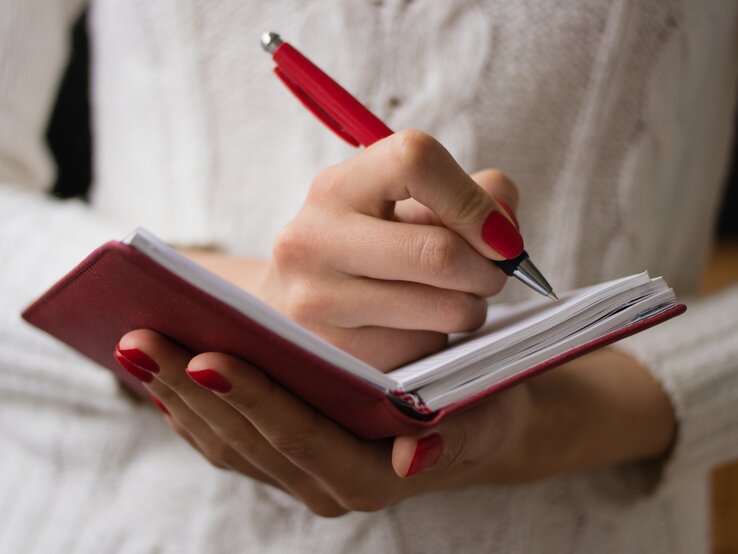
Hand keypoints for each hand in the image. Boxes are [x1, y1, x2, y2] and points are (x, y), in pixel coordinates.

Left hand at [114, 330, 675, 516]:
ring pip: (228, 444)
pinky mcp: (288, 452)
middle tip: (141, 341)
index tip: (208, 358)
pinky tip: (163, 374)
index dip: (257, 401)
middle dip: (191, 393)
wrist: (479, 416)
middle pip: (250, 442)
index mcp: (377, 474)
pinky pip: (228, 440)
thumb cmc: (486, 397)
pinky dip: (191, 409)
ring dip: (176, 398)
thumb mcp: (489, 410)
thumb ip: (462, 433)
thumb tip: (416, 455)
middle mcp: (333, 485)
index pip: (304, 439)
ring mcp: (305, 473)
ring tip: (136, 348)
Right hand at [254, 130, 521, 370]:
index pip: (416, 161)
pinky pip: (425, 350)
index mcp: (336, 188)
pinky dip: (437, 341)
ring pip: (444, 309)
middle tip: (491, 275)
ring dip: (469, 308)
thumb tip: (506, 230)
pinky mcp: (336, 355)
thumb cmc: (365, 248)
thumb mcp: (403, 206)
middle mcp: (313, 241)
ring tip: (449, 300)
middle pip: (439, 253)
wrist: (292, 306)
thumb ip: (468, 196)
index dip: (474, 199)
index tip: (500, 234)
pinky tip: (410, 329)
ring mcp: (317, 302)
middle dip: (488, 270)